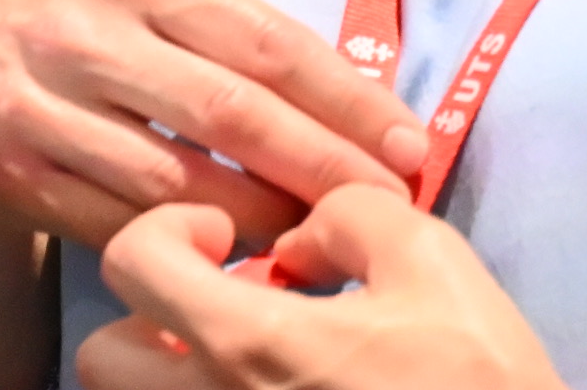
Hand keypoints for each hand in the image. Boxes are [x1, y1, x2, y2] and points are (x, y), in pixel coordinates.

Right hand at [0, 0, 424, 253]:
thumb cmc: (54, 10)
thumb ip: (221, 21)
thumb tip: (354, 91)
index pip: (263, 41)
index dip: (347, 102)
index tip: (408, 147)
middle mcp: (80, 33)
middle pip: (232, 114)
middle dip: (325, 168)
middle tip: (387, 206)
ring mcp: (42, 107)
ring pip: (181, 183)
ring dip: (266, 219)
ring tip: (318, 233)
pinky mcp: (17, 172)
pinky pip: (126, 223)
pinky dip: (191, 243)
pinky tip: (233, 248)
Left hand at [77, 186, 563, 389]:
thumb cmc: (481, 383)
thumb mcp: (435, 265)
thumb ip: (347, 214)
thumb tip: (301, 234)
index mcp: (245, 344)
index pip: (128, 262)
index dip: (168, 228)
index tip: (224, 232)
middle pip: (105, 354)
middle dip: (149, 314)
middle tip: (223, 300)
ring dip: (173, 366)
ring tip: (252, 351)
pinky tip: (284, 388)